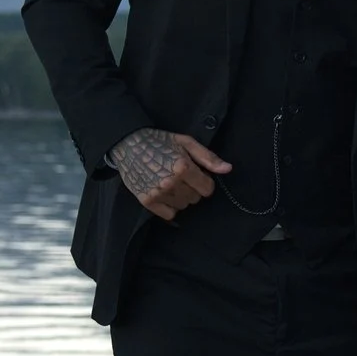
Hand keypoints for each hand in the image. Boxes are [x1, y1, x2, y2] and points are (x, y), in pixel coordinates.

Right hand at [108, 127, 230, 220]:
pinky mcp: (147, 201)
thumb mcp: (186, 142)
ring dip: (182, 197)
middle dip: (193, 188)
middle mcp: (171, 183)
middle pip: (196, 199)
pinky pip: (170, 214)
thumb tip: (228, 169)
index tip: (197, 174)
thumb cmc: (159, 141)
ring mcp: (158, 194)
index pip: (207, 189)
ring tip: (172, 183)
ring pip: (184, 206)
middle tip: (182, 177)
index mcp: (183, 167)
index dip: (205, 181)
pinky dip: (170, 206)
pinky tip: (165, 193)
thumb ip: (207, 157)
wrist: (128, 144)